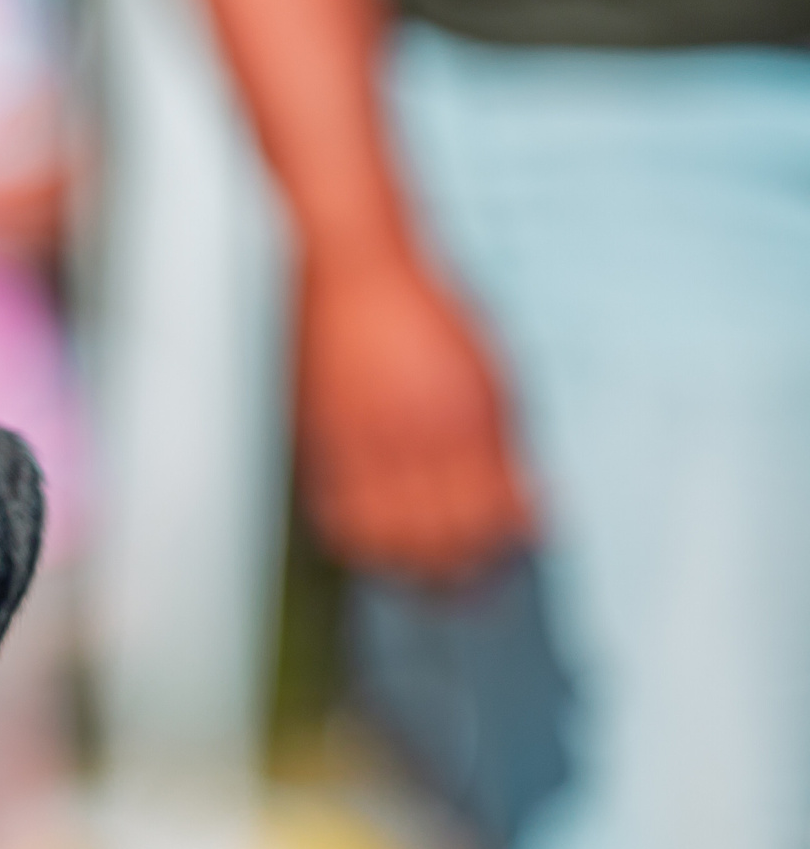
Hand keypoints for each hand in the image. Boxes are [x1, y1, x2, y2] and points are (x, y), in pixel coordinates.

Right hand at [294, 248, 534, 580]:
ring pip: (388, 542)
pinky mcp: (323, 445)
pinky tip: (372, 538)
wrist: (352, 268)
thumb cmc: (424, 310)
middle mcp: (418, 438)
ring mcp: (366, 444)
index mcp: (469, 418)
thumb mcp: (488, 368)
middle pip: (443, 540)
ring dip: (406, 563)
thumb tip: (526, 504)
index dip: (506, 545)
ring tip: (420, 570)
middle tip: (468, 580)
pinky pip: (340, 519)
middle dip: (460, 569)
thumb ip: (503, 440)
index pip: (495, 516)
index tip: (510, 554)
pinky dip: (358, 540)